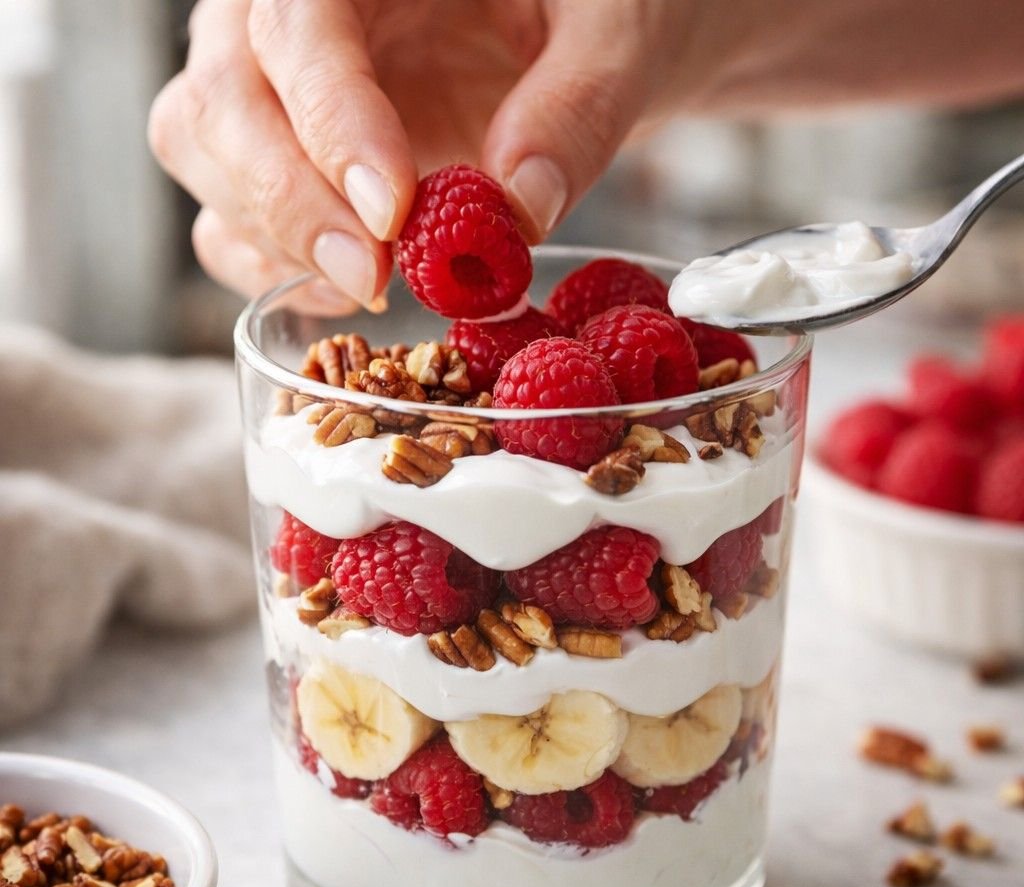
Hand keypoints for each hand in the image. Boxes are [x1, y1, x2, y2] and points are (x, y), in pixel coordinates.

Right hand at [148, 0, 689, 310]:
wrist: (582, 28)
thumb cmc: (594, 3)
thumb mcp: (615, 30)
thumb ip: (578, 104)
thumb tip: (520, 206)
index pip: (295, 23)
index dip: (329, 120)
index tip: (392, 210)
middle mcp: (288, 15)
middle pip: (220, 100)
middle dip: (288, 202)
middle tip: (375, 276)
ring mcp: (278, 90)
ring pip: (203, 158)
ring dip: (275, 240)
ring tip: (375, 284)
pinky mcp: (289, 160)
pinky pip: (232, 218)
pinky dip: (274, 268)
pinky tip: (351, 289)